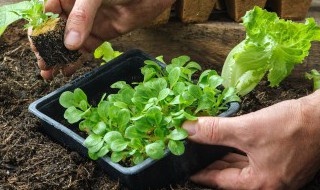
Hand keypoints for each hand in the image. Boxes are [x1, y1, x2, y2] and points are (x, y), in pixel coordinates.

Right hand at [30, 0, 174, 79]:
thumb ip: (82, 16)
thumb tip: (69, 44)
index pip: (47, 15)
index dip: (41, 32)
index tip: (38, 49)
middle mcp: (75, 10)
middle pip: (56, 32)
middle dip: (48, 49)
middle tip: (43, 66)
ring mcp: (89, 23)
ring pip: (70, 43)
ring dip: (60, 58)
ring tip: (50, 74)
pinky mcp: (103, 33)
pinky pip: (87, 49)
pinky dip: (77, 60)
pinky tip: (68, 71)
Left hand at [182, 90, 319, 188]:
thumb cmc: (293, 127)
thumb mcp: (247, 129)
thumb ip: (215, 131)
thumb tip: (189, 130)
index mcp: (259, 185)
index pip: (218, 181)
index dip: (200, 172)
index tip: (185, 167)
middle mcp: (268, 184)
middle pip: (229, 176)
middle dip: (210, 163)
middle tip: (193, 153)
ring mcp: (275, 175)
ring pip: (240, 167)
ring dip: (223, 156)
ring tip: (206, 147)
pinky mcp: (280, 162)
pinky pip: (251, 160)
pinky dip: (237, 152)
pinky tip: (228, 143)